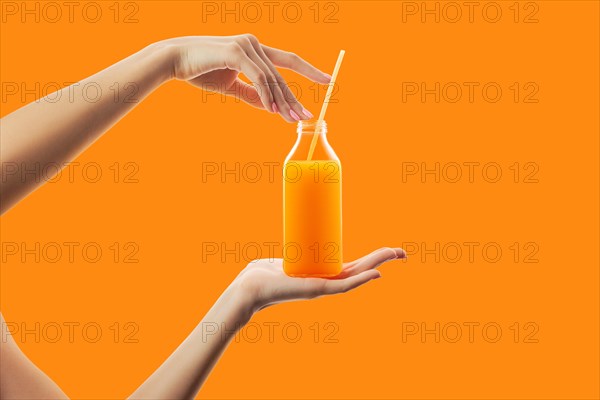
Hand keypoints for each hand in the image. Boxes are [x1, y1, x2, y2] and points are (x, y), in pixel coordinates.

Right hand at [157, 35, 330, 121]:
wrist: (174, 61)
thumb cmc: (200, 70)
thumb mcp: (230, 85)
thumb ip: (251, 94)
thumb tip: (270, 107)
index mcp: (254, 49)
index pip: (287, 61)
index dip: (309, 70)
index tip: (328, 81)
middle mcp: (254, 44)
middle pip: (281, 76)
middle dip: (294, 98)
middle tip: (307, 117)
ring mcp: (246, 45)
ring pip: (271, 79)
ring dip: (281, 102)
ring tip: (292, 120)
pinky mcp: (235, 51)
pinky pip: (257, 77)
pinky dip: (266, 94)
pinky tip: (272, 110)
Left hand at [235, 247, 406, 311]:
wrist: (250, 288)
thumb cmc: (262, 274)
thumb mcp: (285, 258)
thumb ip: (288, 250)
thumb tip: (291, 232)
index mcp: (324, 275)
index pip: (354, 266)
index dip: (373, 258)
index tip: (389, 250)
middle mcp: (328, 282)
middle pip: (362, 269)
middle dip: (384, 260)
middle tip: (404, 252)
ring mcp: (324, 287)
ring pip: (358, 276)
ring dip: (378, 265)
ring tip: (397, 255)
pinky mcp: (317, 290)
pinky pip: (343, 287)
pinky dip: (361, 281)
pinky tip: (377, 274)